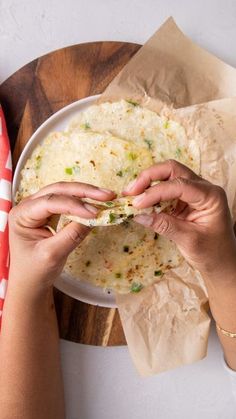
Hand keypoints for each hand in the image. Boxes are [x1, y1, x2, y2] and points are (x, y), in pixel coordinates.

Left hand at [9, 182, 114, 295]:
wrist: (30, 282)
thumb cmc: (35, 271)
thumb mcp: (52, 255)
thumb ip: (72, 235)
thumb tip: (93, 218)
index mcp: (22, 215)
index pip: (49, 202)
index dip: (74, 205)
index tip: (95, 212)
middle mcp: (28, 205)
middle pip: (58, 190)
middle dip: (84, 191)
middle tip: (107, 196)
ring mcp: (39, 206)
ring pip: (65, 192)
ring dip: (86, 193)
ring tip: (107, 197)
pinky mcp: (51, 211)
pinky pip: (69, 200)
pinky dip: (84, 201)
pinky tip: (99, 203)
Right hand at [123, 160, 235, 280]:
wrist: (221, 261)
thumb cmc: (212, 252)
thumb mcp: (189, 241)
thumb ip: (165, 226)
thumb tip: (139, 215)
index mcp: (211, 196)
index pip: (180, 185)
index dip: (156, 192)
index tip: (137, 203)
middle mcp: (203, 188)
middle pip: (172, 170)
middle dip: (149, 177)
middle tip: (130, 192)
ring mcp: (193, 191)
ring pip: (167, 175)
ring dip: (147, 183)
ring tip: (129, 195)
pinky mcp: (183, 199)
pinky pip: (165, 189)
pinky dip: (150, 193)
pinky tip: (139, 202)